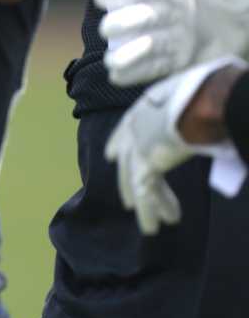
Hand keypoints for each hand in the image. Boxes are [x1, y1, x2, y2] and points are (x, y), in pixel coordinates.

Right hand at [96, 0, 248, 85]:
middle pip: (136, 16)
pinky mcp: (179, 62)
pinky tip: (118, 77)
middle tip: (109, 29)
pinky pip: (153, 68)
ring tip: (112, 62)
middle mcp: (168, 12)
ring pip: (140, 45)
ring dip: (124, 53)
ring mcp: (171, 38)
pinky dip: (134, 74)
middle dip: (121, 22)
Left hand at [104, 60, 241, 234]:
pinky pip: (147, 192)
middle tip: (130, 201)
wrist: (205, 98)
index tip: (111, 156)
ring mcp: (138, 145)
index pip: (124, 130)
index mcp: (142, 109)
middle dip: (128, 183)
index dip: (118, 144)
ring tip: (150, 226)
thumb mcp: (188, 98)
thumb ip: (185, 112)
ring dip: (145, 206)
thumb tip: (199, 117)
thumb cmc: (206, 91)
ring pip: (136, 182)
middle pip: (127, 161)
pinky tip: (159, 225)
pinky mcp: (148, 163)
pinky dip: (154, 210)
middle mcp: (134, 127)